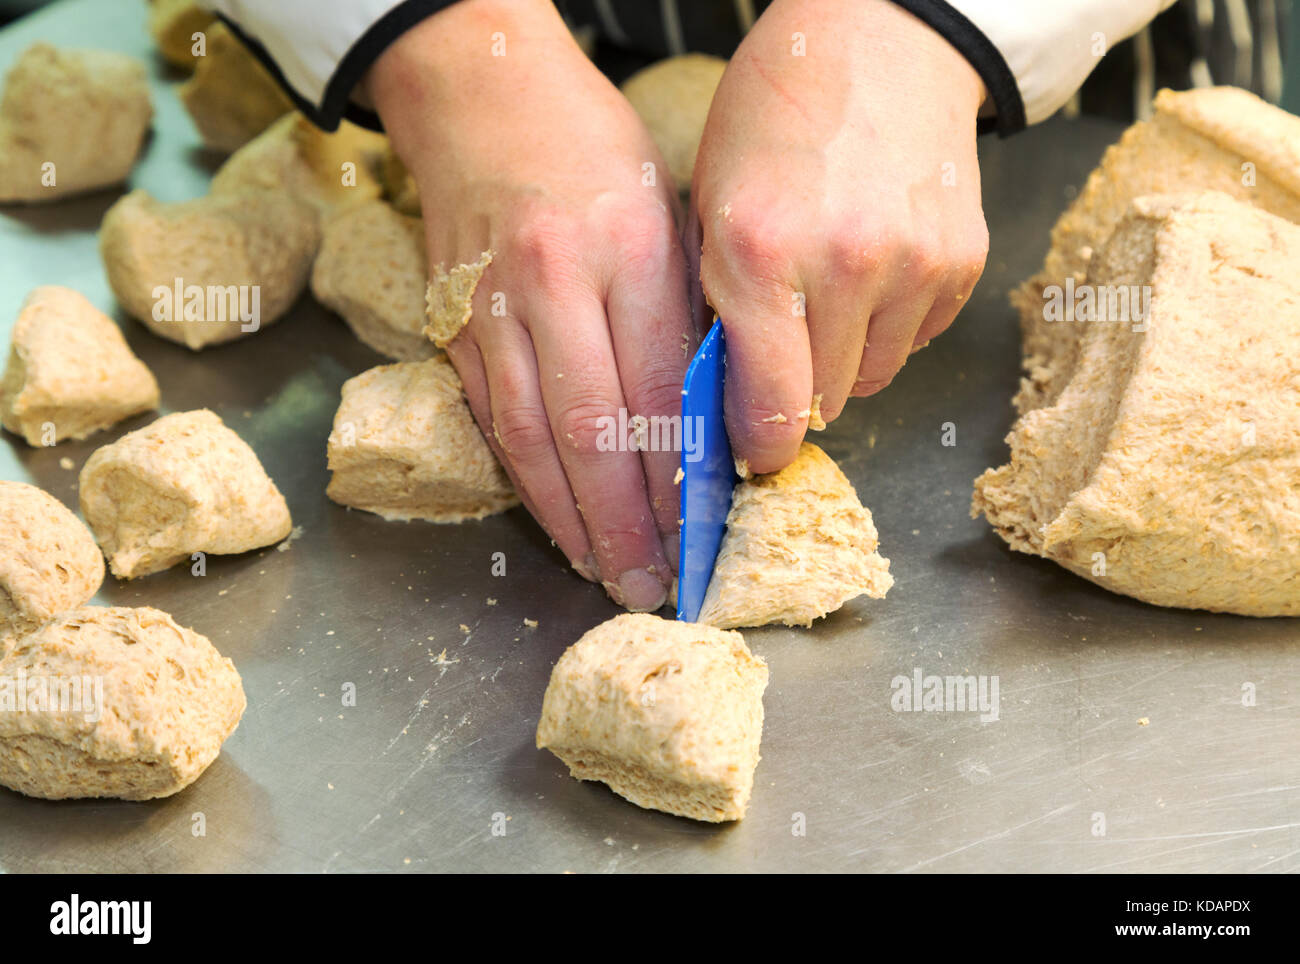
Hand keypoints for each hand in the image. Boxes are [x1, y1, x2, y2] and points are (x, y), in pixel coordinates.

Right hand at [367, 0, 689, 610]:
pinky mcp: (451, 325)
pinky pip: (491, 420)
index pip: (658, 388)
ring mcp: (491, 307)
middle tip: (653, 583)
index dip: (678, 474)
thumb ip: (685, 312)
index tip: (702, 531)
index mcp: (627, 247)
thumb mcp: (666, 210)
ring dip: (570, 519)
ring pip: (531, 438)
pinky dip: (525, 481)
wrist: (480, 97)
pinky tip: (555, 520)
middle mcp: (554, 282)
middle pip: (592, 428)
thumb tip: (713, 420)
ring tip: (604, 571)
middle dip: (625, 521)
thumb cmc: (593, 150)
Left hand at [687, 0, 988, 472]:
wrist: (881, 35)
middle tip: (779, 349)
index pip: (770, 407)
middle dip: (793, 393)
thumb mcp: (710, 200)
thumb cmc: (776, 112)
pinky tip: (869, 269)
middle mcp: (842, 265)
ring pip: (873, 380)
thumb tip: (723, 399)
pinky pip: (916, 342)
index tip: (751, 449)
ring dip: (843, 362)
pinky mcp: (960, 264)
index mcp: (759, 251)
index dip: (757, 445)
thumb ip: (714, 304)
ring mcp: (912, 266)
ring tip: (824, 294)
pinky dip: (888, 327)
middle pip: (821, 404)